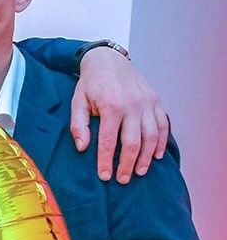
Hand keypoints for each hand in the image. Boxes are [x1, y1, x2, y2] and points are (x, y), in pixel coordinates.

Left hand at [71, 47, 169, 183]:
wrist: (108, 60)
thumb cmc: (91, 84)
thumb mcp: (77, 102)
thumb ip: (79, 126)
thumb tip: (82, 148)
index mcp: (111, 107)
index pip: (108, 142)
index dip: (106, 162)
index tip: (104, 176)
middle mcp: (133, 105)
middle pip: (133, 143)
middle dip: (128, 164)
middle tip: (123, 179)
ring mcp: (148, 103)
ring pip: (151, 136)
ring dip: (146, 157)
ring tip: (139, 172)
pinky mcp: (156, 100)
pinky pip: (163, 125)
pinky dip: (161, 141)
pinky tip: (156, 155)